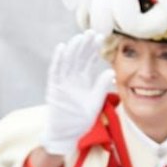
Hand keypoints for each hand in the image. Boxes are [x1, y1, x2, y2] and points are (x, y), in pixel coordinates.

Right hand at [40, 31, 111, 156]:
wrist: (67, 134)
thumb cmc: (81, 120)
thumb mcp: (95, 102)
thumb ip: (102, 87)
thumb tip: (112, 72)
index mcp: (84, 81)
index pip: (89, 61)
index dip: (93, 49)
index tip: (101, 37)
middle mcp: (73, 79)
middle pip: (78, 57)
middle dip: (84, 45)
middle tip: (91, 32)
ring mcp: (62, 82)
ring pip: (68, 61)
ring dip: (73, 49)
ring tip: (79, 37)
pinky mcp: (54, 87)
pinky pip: (56, 71)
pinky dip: (58, 59)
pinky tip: (62, 47)